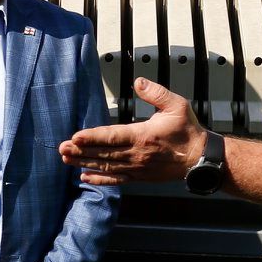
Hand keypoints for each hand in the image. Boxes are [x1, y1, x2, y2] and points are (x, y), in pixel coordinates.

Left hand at [57, 78, 205, 185]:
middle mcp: (137, 154)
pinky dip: (100, 179)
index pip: (113, 136)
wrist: (200, 158)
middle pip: (104, 153)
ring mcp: (137, 168)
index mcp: (143, 136)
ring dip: (85, 163)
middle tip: (61, 148)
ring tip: (66, 159)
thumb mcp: (176, 105)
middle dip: (81, 151)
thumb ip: (156, 93)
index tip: (75, 137)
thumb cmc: (187, 130)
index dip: (93, 137)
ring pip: (106, 166)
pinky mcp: (139, 177)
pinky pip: (116, 180)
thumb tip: (138, 82)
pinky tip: (84, 177)